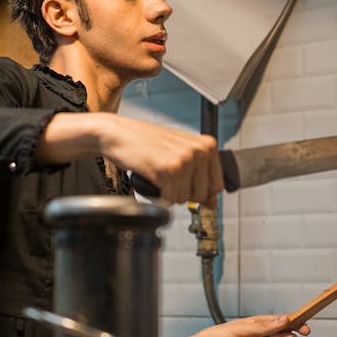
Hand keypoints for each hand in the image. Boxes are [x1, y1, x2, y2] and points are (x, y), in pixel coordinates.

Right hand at [104, 117, 223, 206]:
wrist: (118, 134)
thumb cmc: (147, 142)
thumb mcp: (179, 155)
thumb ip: (199, 177)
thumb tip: (212, 202)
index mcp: (207, 145)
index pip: (217, 186)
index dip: (200, 190)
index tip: (186, 181)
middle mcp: (199, 151)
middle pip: (202, 195)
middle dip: (184, 192)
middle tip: (169, 174)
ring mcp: (184, 160)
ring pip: (185, 198)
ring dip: (170, 192)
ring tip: (159, 172)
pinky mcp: (167, 170)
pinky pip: (170, 198)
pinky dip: (159, 194)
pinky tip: (152, 176)